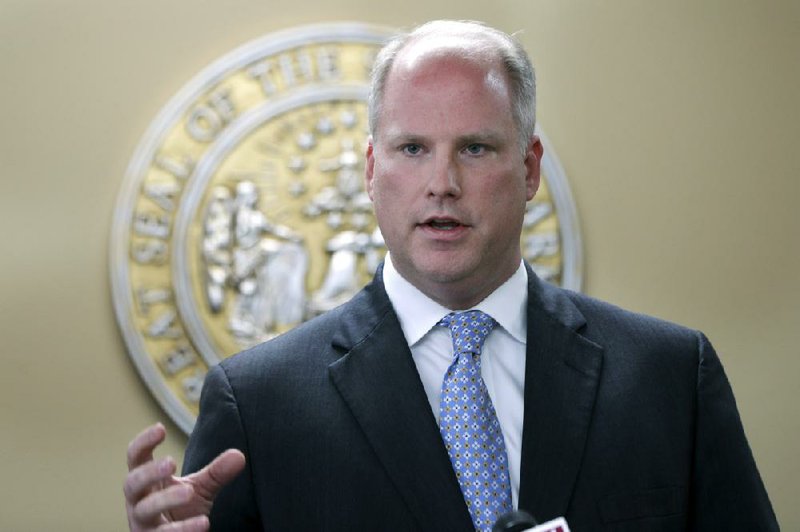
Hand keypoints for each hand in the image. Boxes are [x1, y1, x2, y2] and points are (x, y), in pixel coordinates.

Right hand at [124, 423, 245, 531]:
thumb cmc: (181, 512)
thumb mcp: (200, 489)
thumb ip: (216, 473)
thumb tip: (238, 455)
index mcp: (146, 482)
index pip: (136, 458)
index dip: (143, 442)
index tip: (160, 428)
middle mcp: (138, 501)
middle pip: (132, 483)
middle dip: (149, 472)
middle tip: (171, 462)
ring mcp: (142, 524)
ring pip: (144, 510)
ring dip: (165, 499)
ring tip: (189, 492)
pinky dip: (183, 530)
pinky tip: (203, 522)